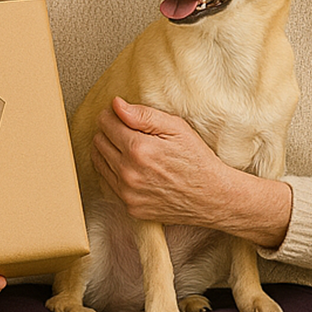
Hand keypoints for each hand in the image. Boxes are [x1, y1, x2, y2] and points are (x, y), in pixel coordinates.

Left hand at [93, 98, 291, 246]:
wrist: (212, 197)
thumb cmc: (196, 159)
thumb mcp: (176, 128)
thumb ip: (143, 115)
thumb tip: (116, 105)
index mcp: (138, 149)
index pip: (106, 123)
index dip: (112, 115)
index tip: (122, 115)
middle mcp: (128, 173)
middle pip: (99, 141)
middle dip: (109, 131)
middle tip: (127, 131)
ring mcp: (128, 193)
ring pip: (99, 161)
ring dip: (108, 151)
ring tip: (128, 147)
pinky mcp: (130, 207)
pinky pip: (108, 182)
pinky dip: (114, 171)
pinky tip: (132, 166)